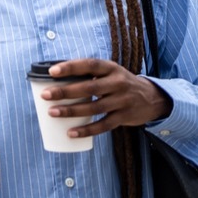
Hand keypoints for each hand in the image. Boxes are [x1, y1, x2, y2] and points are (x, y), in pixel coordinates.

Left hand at [43, 58, 173, 138]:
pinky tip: (71, 133)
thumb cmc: (120, 83)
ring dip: (72, 111)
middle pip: (89, 88)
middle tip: (45, 95)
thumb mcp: (110, 72)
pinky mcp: (125, 117)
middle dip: (65, 92)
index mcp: (111, 68)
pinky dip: (86, 130)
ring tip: (53, 112)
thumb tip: (55, 77)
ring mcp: (123, 101)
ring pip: (94, 108)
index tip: (52, 72)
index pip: (89, 64)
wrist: (152, 98)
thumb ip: (89, 74)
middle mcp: (118, 83)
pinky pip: (103, 125)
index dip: (70, 67)